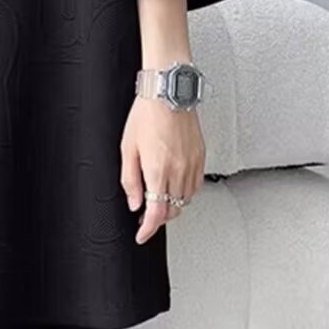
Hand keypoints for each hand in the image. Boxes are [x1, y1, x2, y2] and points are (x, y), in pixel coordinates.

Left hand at [120, 98, 204, 243]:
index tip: (142, 235)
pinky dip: (185, 192)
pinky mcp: (201, 157)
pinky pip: (196, 186)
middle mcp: (178, 170)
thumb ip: (129, 181)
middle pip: (172, 210)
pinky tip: (174, 185)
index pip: (156, 213)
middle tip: (146, 214)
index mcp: (158, 170)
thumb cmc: (146, 115)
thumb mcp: (127, 149)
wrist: (168, 93)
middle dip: (158, 217)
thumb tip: (134, 203)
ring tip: (159, 197)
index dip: (148, 230)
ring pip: (185, 200)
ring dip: (172, 205)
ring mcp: (192, 164)